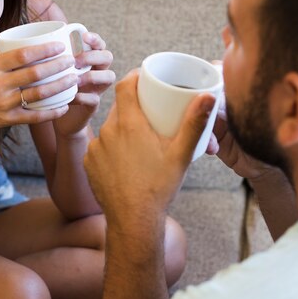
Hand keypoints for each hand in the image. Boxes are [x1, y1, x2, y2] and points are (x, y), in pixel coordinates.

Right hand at [0, 42, 77, 140]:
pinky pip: (34, 116)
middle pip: (35, 73)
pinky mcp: (7, 119)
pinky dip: (51, 112)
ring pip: (38, 94)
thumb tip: (16, 35)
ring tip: (74, 79)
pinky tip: (64, 106)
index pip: (23, 55)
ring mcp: (3, 103)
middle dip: (58, 66)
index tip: (60, 46)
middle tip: (72, 61)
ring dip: (59, 86)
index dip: (44, 50)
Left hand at [52, 31, 114, 136]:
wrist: (55, 115)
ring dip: (92, 75)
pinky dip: (82, 96)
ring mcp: (97, 88)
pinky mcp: (93, 105)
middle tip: (76, 61)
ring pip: (109, 76)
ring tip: (75, 78)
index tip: (84, 36)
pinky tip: (70, 96)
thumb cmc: (51, 86)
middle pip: (107, 57)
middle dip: (93, 56)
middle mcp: (97, 71)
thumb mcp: (51, 69)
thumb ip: (51, 55)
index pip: (99, 44)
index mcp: (88, 59)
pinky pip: (94, 98)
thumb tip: (36, 37)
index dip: (95, 39)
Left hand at [84, 70, 215, 222]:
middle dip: (133, 105)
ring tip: (138, 140)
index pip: (125, 85)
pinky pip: (100, 146)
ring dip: (121, 128)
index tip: (144, 78)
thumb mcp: (181, 154)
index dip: (134, 77)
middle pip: (119, 107)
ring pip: (109, 127)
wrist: (133, 220)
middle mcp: (108, 131)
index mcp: (129, 124)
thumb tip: (208, 97)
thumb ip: (194, 123)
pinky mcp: (89, 163)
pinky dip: (111, 147)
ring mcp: (95, 148)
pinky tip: (124, 158)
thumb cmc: (158, 187)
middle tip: (150, 112)